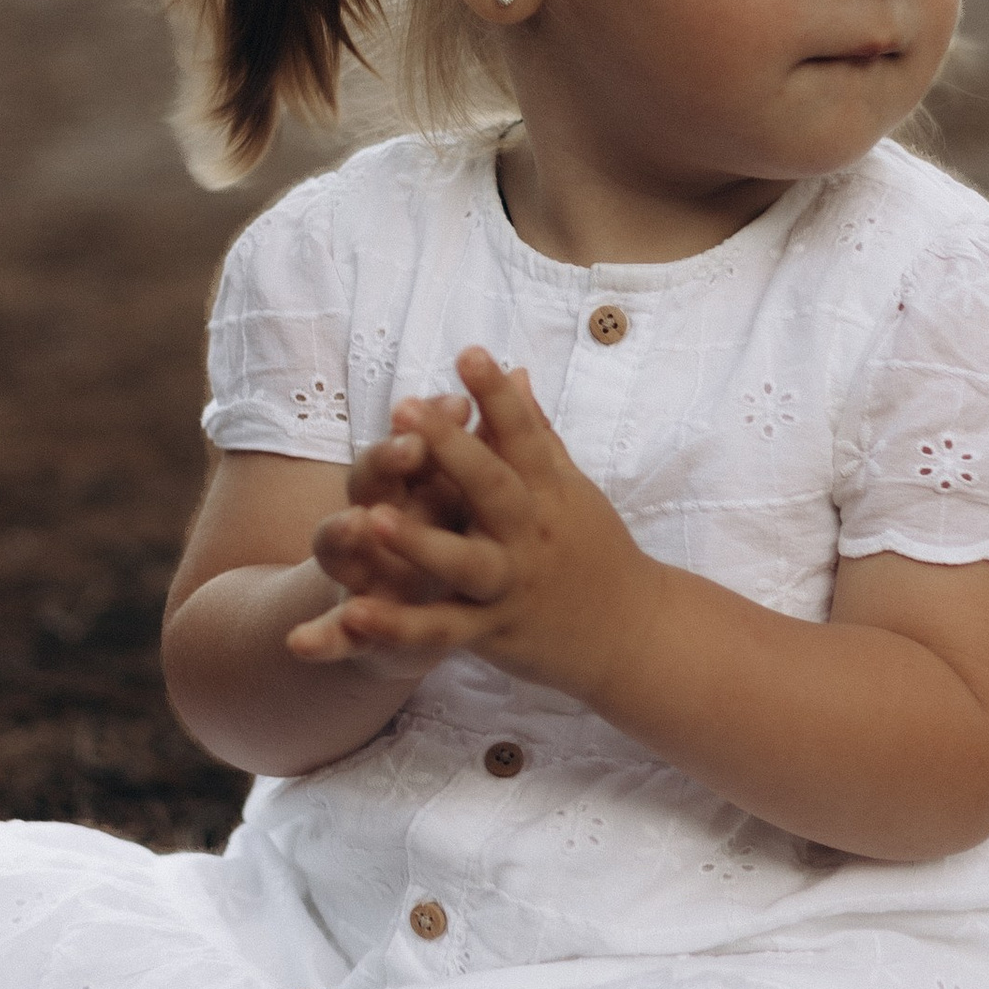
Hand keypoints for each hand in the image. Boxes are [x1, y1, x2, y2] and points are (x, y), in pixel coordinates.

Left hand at [286, 350, 652, 699]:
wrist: (633, 636)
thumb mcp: (572, 490)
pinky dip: (399, 627)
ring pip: (464, 563)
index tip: (469, 352)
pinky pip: (441, 630)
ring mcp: (511, 584)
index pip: (523, 435)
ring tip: (373, 517)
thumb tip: (517, 372)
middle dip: (450, 447)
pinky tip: (355, 612)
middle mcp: (530, 534)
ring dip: (420, 542)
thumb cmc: (595, 551)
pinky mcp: (492, 632)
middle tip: (405, 408)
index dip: (495, 395)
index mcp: (548, 492)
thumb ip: (537, 434)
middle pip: (491, 487)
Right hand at [299, 394, 478, 651]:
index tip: (457, 402)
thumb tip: (506, 382)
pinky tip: (300, 644)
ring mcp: (358, 569)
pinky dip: (320, 639)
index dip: (431, 424)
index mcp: (408, 484)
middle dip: (386, 462)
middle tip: (408, 446)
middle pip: (369, 481)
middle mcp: (374, 518)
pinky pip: (335, 633)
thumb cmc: (439, 534)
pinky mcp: (355, 624)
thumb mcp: (455, 492)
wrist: (395, 616)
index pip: (413, 441)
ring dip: (343, 533)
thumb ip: (471, 447)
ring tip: (355, 523)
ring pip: (339, 547)